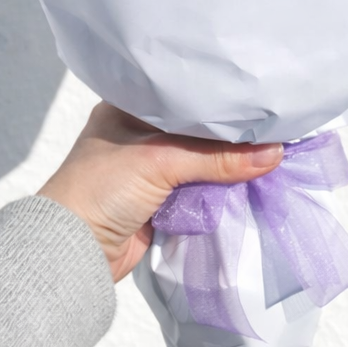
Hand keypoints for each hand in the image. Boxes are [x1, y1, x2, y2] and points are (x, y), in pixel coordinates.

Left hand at [38, 102, 282, 281]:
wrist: (72, 253)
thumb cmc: (102, 189)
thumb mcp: (160, 161)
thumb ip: (217, 157)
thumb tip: (275, 152)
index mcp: (127, 108)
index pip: (181, 94)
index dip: (216, 95)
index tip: (254, 93)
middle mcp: (137, 134)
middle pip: (194, 129)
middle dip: (227, 132)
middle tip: (270, 121)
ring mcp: (147, 170)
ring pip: (198, 160)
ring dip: (226, 163)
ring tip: (270, 147)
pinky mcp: (157, 201)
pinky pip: (196, 188)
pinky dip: (218, 187)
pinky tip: (248, 178)